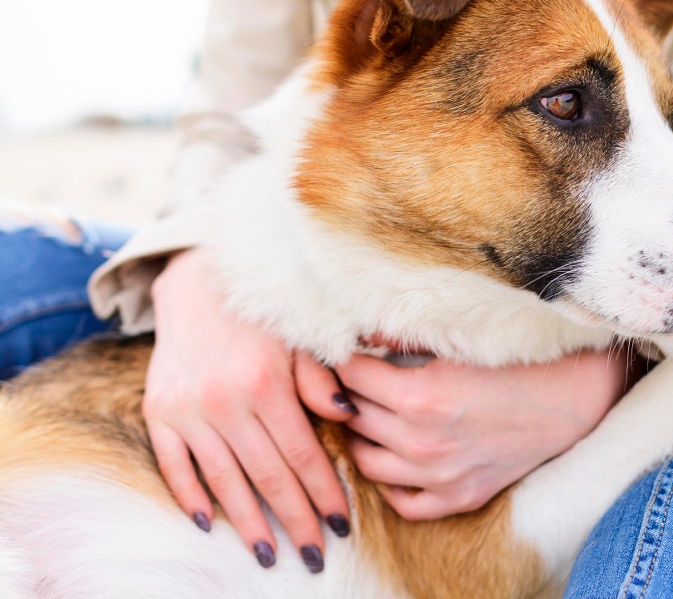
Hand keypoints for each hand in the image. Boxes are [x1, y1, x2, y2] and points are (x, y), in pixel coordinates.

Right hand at [144, 248, 354, 571]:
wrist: (199, 282)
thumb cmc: (263, 314)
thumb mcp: (300, 337)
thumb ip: (321, 380)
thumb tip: (348, 417)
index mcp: (267, 383)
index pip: (302, 455)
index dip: (323, 493)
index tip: (341, 525)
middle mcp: (224, 401)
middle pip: (267, 477)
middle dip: (295, 521)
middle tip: (314, 556)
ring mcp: (187, 409)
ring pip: (222, 481)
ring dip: (248, 523)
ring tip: (270, 555)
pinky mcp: (157, 411)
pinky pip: (173, 465)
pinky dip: (190, 497)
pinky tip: (209, 525)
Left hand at [337, 346, 630, 519]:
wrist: (574, 398)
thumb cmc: (520, 360)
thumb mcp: (460, 340)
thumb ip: (403, 335)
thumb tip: (360, 328)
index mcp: (420, 395)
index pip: (350, 376)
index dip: (342, 359)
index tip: (343, 349)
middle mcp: (423, 441)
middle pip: (353, 416)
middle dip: (345, 393)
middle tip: (350, 378)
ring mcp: (440, 476)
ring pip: (366, 462)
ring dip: (360, 436)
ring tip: (368, 414)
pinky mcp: (459, 497)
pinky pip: (403, 503)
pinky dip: (390, 482)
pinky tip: (395, 456)